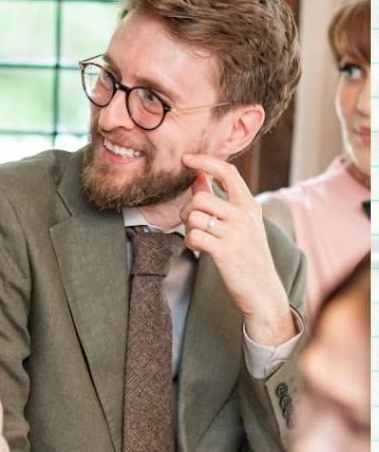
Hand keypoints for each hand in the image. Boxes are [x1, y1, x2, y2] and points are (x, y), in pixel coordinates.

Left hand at [180, 154, 294, 344]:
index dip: (205, 161)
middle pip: (201, 197)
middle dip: (188, 209)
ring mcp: (236, 233)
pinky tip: (199, 249)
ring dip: (188, 227)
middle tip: (192, 223)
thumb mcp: (240, 225)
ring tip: (198, 238)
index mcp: (250, 206)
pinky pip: (193, 235)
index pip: (228, 172)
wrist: (264, 293)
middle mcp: (245, 216)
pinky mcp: (225, 251)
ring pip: (194, 215)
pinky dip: (190, 242)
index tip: (187, 158)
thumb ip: (218, 200)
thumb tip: (197, 177)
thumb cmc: (248, 257)